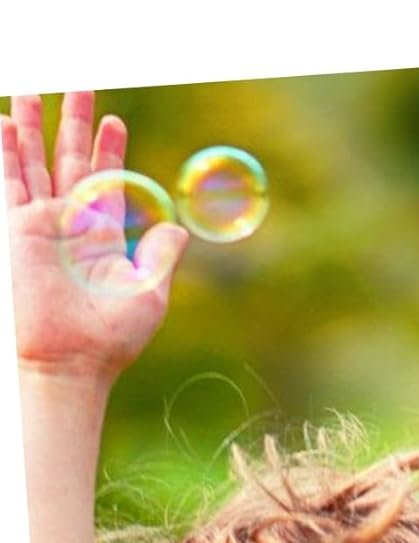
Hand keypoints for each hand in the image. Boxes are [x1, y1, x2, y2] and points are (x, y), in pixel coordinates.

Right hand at [3, 92, 187, 381]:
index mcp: (105, 236)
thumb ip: (160, 256)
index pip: (107, 180)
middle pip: (72, 160)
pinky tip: (3, 124)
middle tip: (80, 85)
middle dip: (76, 124)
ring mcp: (42, 223)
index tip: (116, 121)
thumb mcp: (149, 293)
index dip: (112, 150)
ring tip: (31, 89)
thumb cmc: (114, 336)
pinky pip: (12, 182)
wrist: (74, 358)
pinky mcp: (19, 229)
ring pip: (36, 162)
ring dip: (33, 127)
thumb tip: (179, 227)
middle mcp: (72, 223)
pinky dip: (7, 152)